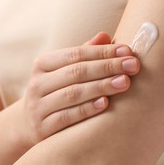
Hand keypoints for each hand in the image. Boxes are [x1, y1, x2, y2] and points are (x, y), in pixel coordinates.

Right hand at [21, 32, 139, 144]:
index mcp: (42, 64)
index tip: (127, 51)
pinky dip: (87, 109)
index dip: (102, 52)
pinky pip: (67, 117)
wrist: (30, 125)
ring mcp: (38, 107)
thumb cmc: (55, 92)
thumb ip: (83, 55)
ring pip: (72, 94)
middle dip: (107, 67)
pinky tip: (105, 103)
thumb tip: (106, 36)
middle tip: (133, 65)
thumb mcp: (63, 72)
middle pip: (76, 72)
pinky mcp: (42, 128)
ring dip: (101, 86)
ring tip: (124, 82)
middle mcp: (37, 84)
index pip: (75, 54)